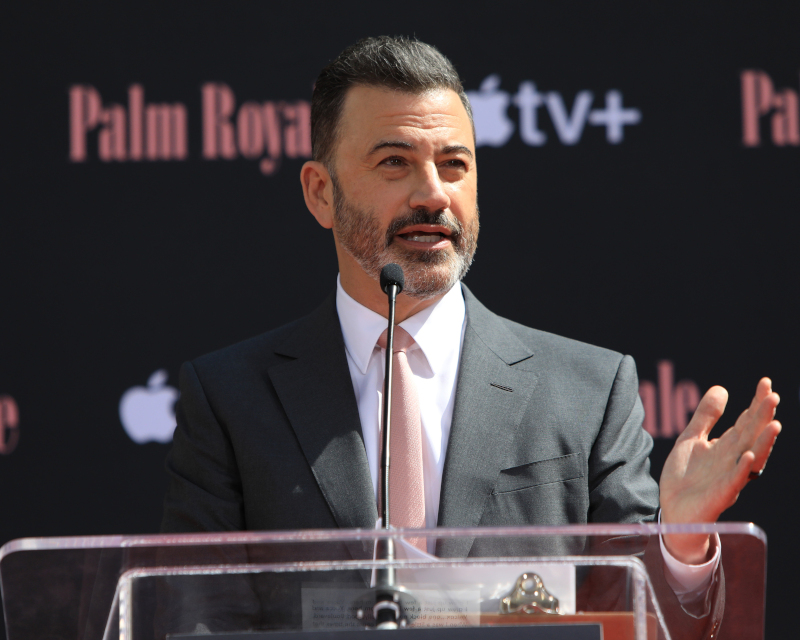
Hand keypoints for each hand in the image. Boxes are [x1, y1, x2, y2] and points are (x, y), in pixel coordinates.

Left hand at [659, 378, 780, 563]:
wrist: (673, 509)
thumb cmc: (685, 476)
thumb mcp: (692, 439)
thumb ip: (706, 416)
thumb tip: (722, 388)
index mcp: (727, 446)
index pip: (746, 422)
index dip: (755, 404)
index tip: (765, 383)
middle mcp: (733, 460)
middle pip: (752, 436)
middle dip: (763, 417)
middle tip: (773, 395)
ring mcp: (729, 477)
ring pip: (752, 457)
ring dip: (764, 442)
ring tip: (775, 424)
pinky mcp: (720, 494)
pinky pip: (735, 481)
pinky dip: (742, 469)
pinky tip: (748, 455)